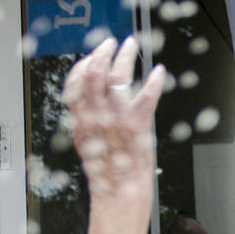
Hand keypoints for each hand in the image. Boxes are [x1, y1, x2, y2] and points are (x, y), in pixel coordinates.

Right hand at [62, 37, 165, 196]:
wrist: (119, 191)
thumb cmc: (106, 170)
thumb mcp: (87, 142)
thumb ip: (87, 119)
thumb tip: (89, 101)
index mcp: (81, 119)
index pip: (75, 82)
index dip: (83, 63)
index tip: (92, 55)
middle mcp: (95, 116)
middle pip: (94, 73)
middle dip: (102, 52)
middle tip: (111, 42)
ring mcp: (116, 119)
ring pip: (117, 77)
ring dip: (125, 57)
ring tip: (130, 47)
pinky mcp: (137, 125)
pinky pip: (147, 95)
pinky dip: (154, 81)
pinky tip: (159, 72)